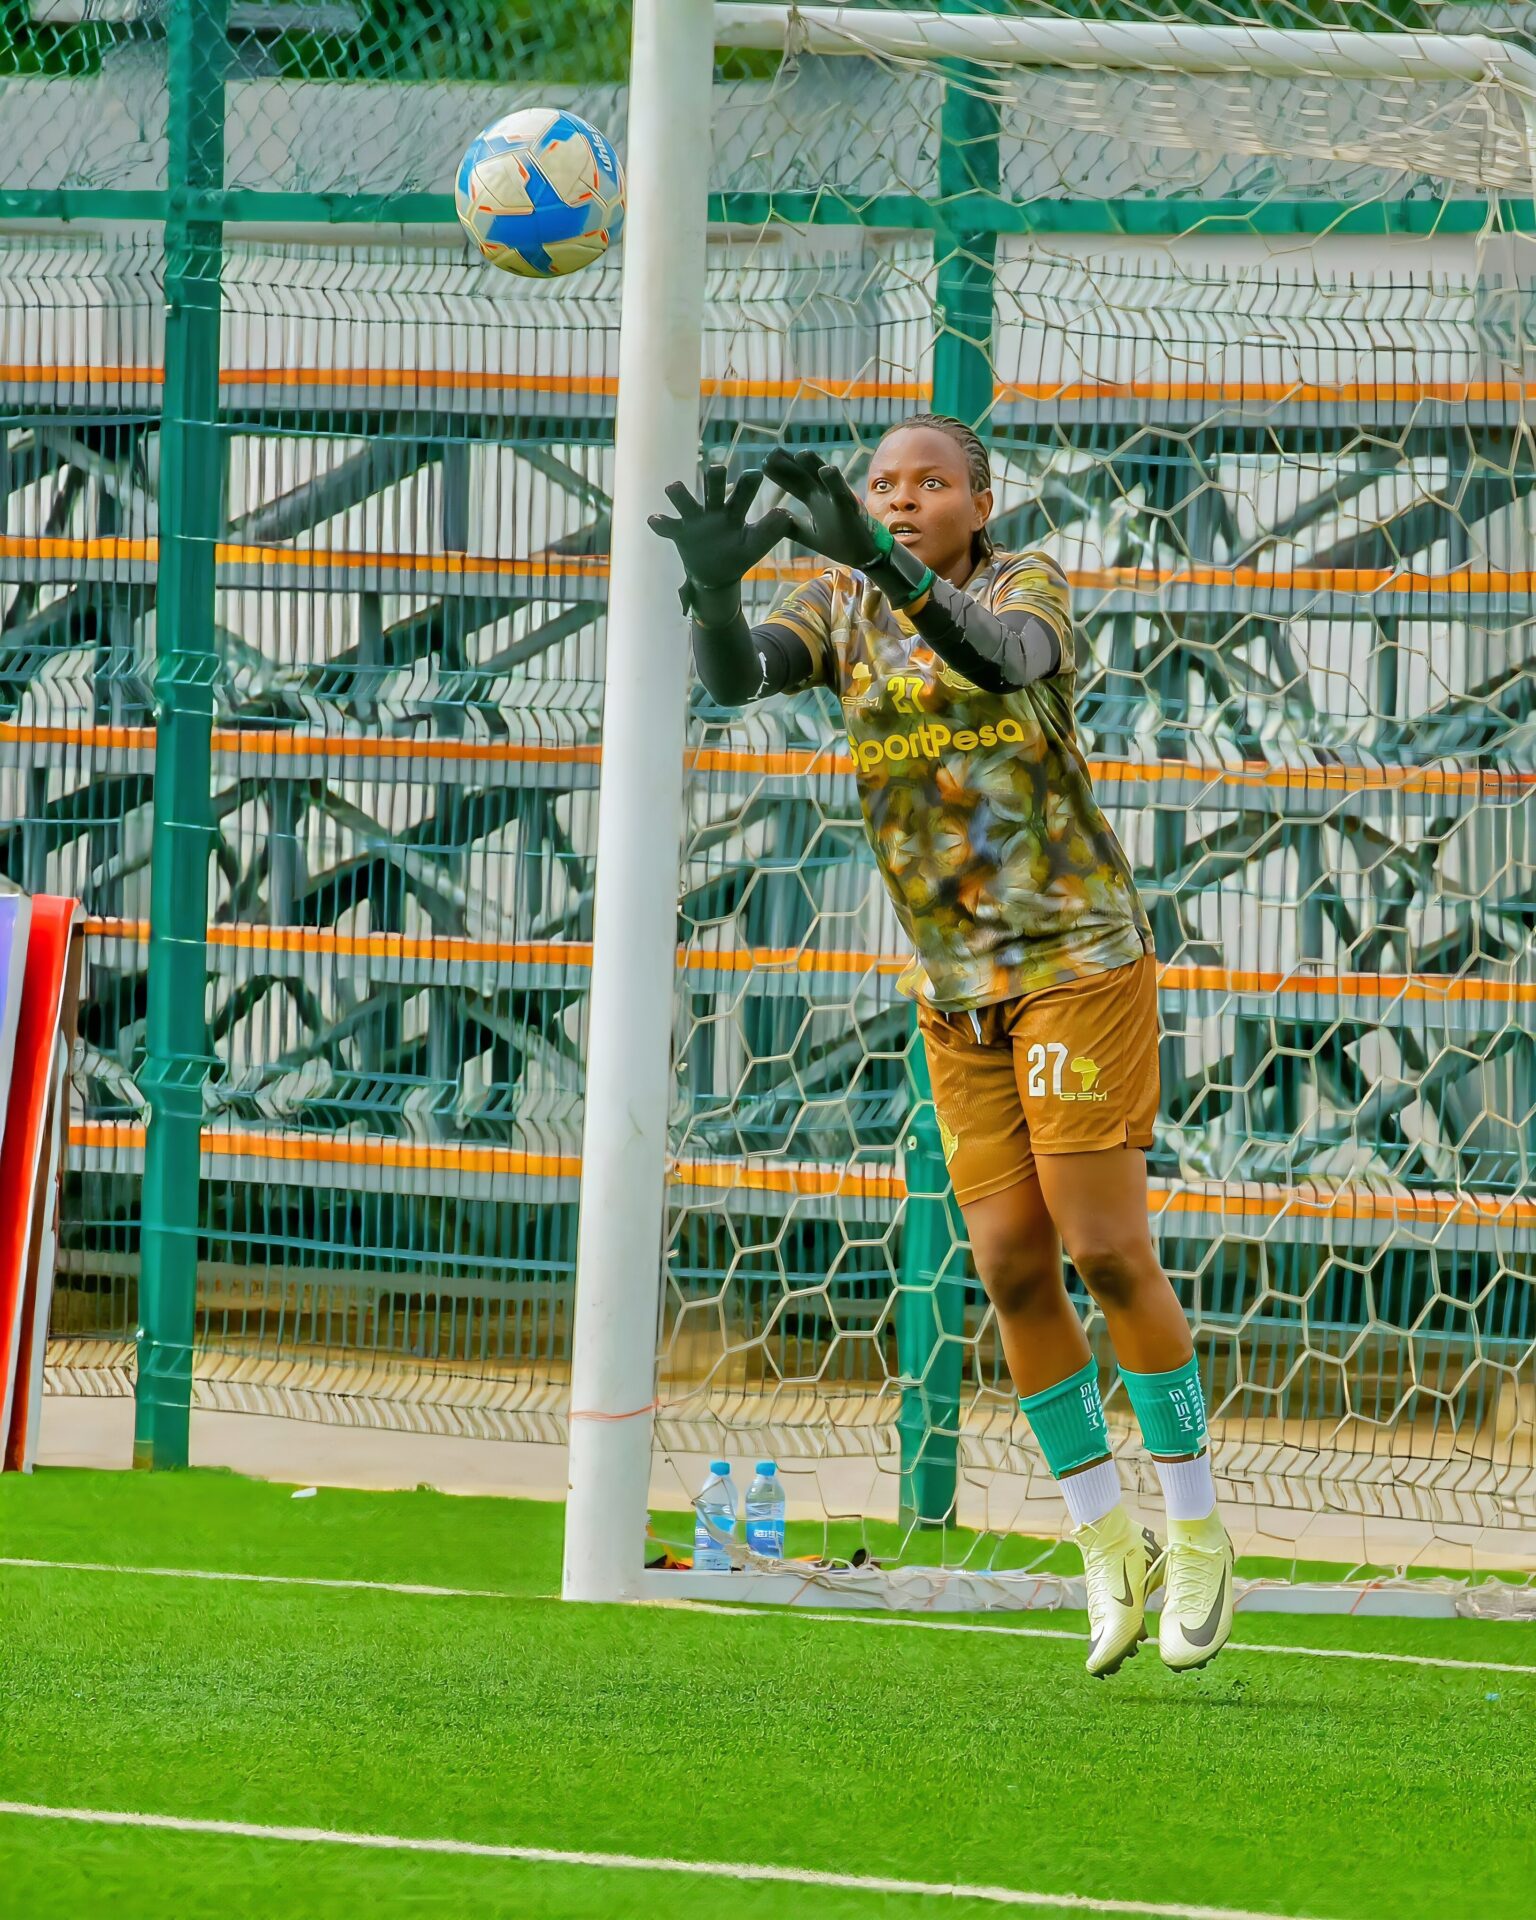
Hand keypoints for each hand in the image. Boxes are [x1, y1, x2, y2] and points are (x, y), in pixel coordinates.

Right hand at [648, 461, 794, 611]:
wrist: (717, 576)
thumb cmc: (738, 555)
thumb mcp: (755, 545)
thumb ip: (769, 531)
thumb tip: (786, 515)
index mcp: (735, 510)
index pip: (743, 491)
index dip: (748, 482)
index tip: (755, 475)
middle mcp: (714, 509)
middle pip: (713, 487)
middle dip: (713, 478)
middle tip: (716, 471)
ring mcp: (694, 520)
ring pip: (686, 501)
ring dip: (680, 494)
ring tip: (674, 487)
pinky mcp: (679, 533)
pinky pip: (668, 526)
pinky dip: (661, 523)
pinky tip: (654, 520)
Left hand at [762, 448, 887, 569]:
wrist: (864, 555)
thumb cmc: (840, 541)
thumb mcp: (809, 534)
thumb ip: (792, 525)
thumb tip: (774, 517)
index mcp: (815, 500)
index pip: (794, 483)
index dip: (780, 474)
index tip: (762, 463)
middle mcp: (825, 495)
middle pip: (805, 476)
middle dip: (790, 464)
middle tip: (772, 451)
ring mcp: (838, 499)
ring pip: (825, 478)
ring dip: (814, 465)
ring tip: (800, 453)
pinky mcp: (849, 508)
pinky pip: (842, 493)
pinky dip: (835, 482)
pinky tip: (827, 470)